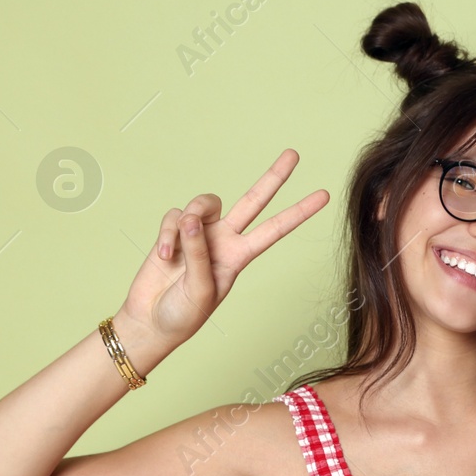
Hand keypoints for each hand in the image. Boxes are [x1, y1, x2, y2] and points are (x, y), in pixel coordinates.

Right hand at [119, 150, 329, 348]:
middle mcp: (224, 240)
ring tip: (176, 250)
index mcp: (240, 257)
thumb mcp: (201, 290)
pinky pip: (174, 217)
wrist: (151, 321)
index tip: (325, 196)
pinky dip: (167, 235)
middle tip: (294, 154)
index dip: (299, 212)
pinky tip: (164, 257)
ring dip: (189, 220)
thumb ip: (200, 253)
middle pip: (253, 200)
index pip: (275, 229)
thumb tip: (192, 219)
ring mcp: (199, 233)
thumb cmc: (182, 314)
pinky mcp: (174, 231)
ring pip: (205, 203)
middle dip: (274, 177)